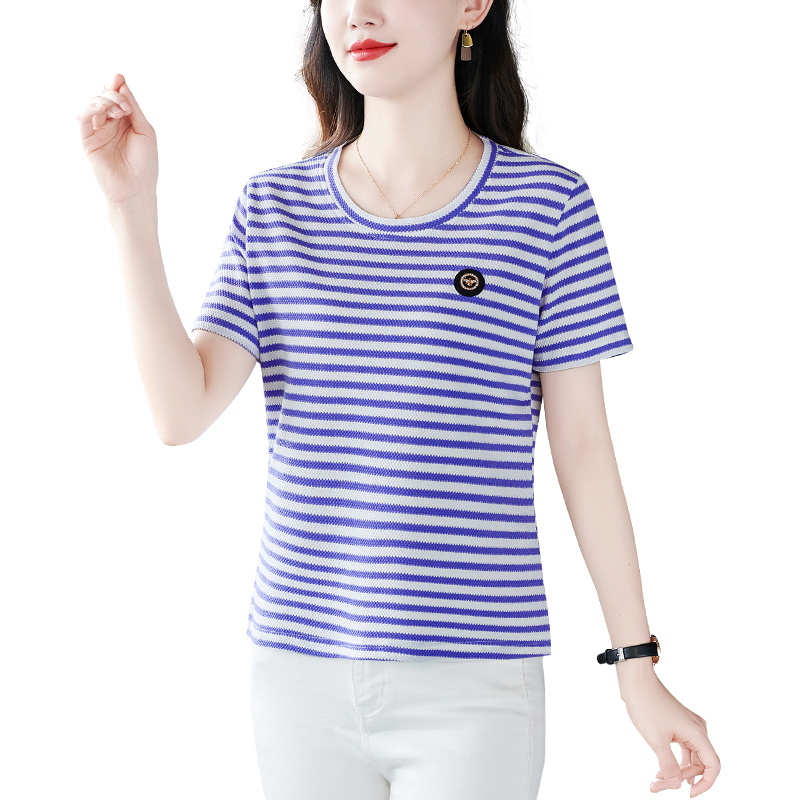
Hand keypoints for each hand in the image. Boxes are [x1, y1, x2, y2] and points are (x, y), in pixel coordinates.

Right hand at [77, 73, 158, 207]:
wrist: (137, 189)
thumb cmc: (145, 164)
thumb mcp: (145, 130)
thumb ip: (134, 108)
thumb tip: (121, 83)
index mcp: (126, 120)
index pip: (117, 96)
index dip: (116, 85)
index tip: (119, 78)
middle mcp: (110, 123)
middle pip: (105, 97)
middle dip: (113, 95)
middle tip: (124, 106)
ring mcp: (98, 131)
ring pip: (93, 105)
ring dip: (104, 101)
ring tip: (118, 110)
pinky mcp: (88, 140)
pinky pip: (83, 118)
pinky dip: (90, 109)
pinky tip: (101, 108)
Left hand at [621, 673, 720, 794]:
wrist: (636, 682)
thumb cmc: (647, 706)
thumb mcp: (657, 741)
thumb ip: (669, 766)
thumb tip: (676, 785)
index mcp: (698, 734)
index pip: (713, 766)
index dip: (706, 784)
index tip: (689, 794)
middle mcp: (697, 730)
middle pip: (699, 764)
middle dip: (681, 778)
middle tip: (659, 786)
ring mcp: (688, 726)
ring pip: (689, 757)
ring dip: (675, 771)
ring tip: (657, 781)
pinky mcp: (678, 724)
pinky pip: (682, 748)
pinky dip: (673, 760)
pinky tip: (661, 770)